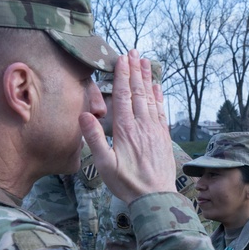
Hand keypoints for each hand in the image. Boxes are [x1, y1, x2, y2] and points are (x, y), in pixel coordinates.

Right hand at [80, 50, 175, 201]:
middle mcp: (142, 125)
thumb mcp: (104, 164)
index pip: (124, 95)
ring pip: (151, 99)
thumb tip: (84, 114)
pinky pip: (161, 112)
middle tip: (134, 52)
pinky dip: (159, 98)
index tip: (122, 58)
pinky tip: (158, 88)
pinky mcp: (163, 138)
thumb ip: (94, 138)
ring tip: (146, 62)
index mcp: (126, 129)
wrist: (155, 197)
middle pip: (139, 92)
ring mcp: (155, 130)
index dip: (123, 75)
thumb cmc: (127, 184)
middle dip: (135, 70)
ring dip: (148, 79)